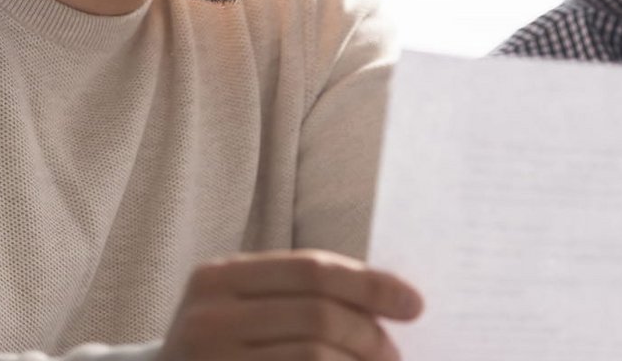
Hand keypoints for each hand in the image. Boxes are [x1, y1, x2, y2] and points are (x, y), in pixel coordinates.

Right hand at [158, 249, 423, 360]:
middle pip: (319, 314)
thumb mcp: (243, 310)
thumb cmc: (222, 350)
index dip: (371, 285)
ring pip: (315, 356)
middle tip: (392, 353)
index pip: (312, 269)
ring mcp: (211, 359)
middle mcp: (208, 316)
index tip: (414, 304)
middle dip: (369, 334)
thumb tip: (390, 299)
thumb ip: (299, 296)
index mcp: (218, 278)